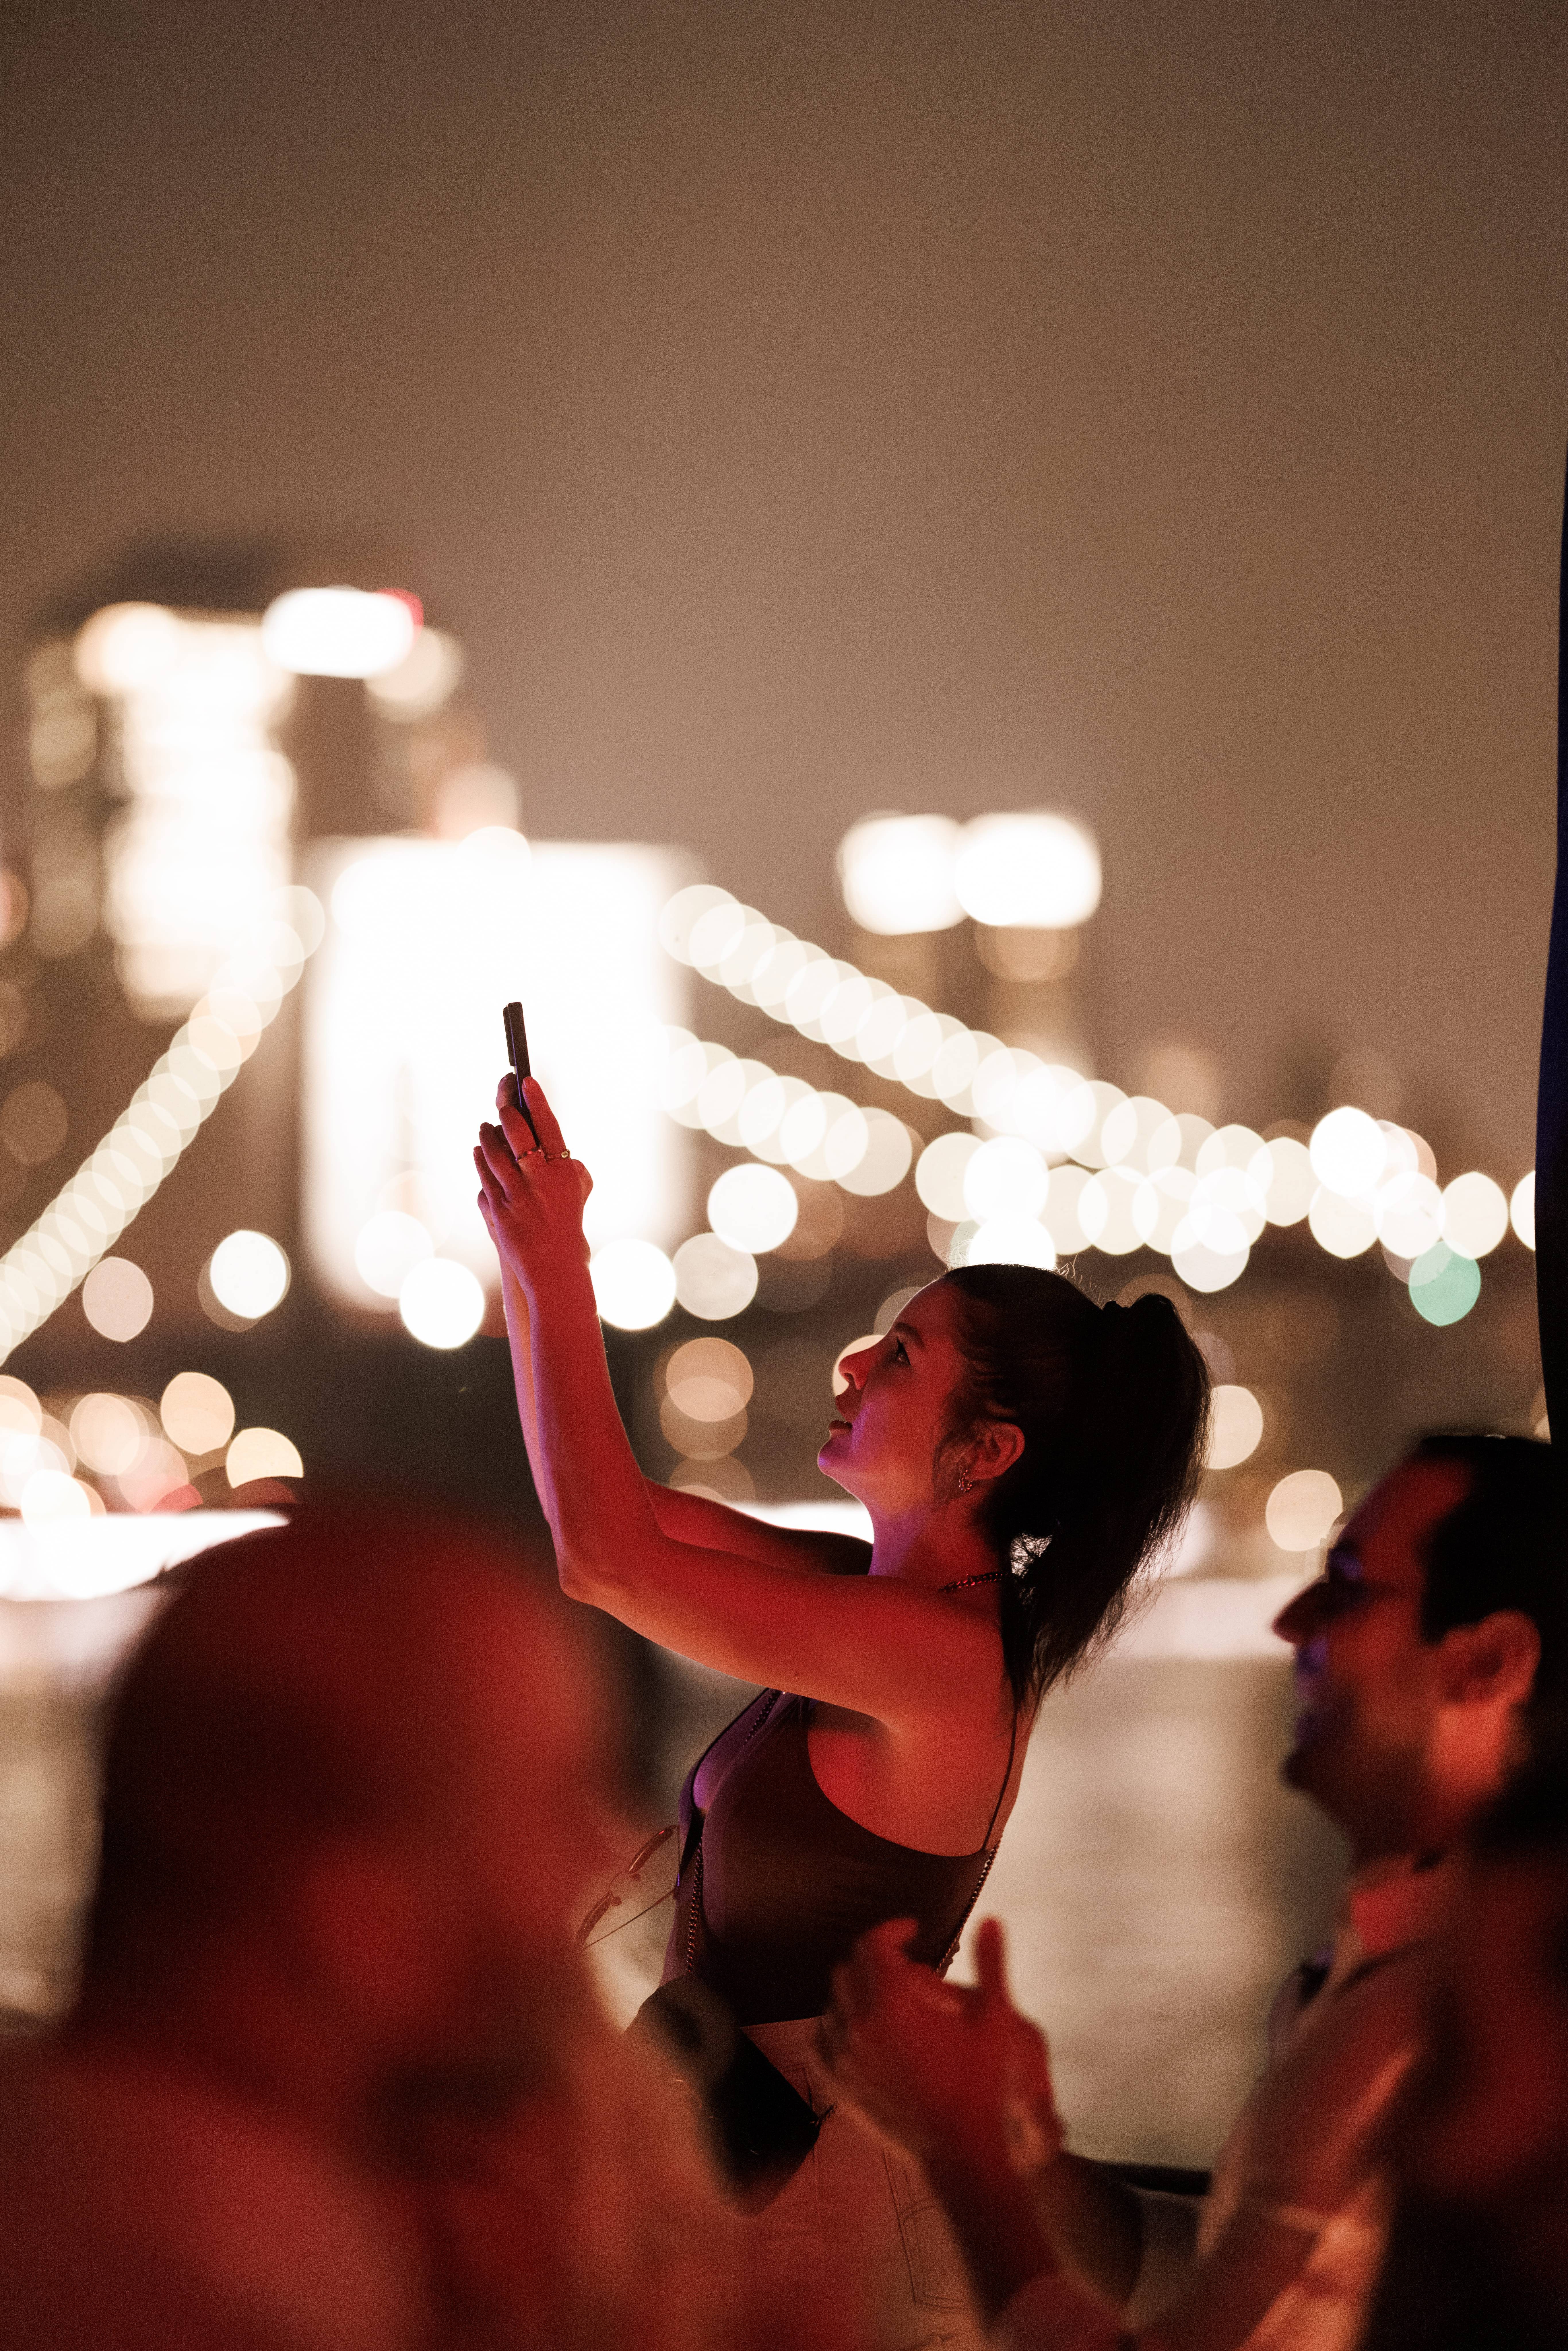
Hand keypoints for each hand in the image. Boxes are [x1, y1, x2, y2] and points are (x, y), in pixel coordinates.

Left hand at [475, 1074, 594, 1293]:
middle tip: (503, 1096)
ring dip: (488, 1133)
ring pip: (492, 1150)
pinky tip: (480, 1151)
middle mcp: (539, 1180)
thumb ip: (566, 1163)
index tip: (525, 1079)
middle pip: (516, 1131)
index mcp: (564, 1172)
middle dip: (506, 1107)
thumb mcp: (578, 1190)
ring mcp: (515, 1195)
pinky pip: (482, 1174)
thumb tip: (548, 1142)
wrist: (554, 1269)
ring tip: (488, 1125)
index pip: (548, 1126)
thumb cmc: (568, 1225)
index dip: (535, 1100)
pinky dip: (480, 1158)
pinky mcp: (496, 1209)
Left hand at [819, 1917, 1063, 2175]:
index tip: (911, 1932)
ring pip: (833, 2003)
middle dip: (874, 1958)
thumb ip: (991, 1963)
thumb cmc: (981, 2084)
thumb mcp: (995, 2018)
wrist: (963, 2151)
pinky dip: (836, 2027)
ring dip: (856, 1991)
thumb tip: (991, 1921)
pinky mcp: (839, 2087)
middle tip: (903, 1966)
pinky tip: (860, 2029)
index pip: (872, 1944)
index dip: (892, 1930)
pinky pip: (820, 2042)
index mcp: (893, 2003)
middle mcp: (859, 2026)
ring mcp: (844, 2059)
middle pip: (848, 1968)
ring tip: (887, 1998)